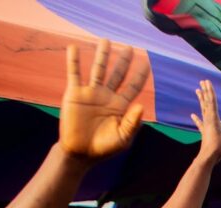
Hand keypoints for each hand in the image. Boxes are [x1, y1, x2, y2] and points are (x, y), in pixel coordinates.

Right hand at [60, 39, 149, 160]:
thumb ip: (132, 123)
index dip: (140, 75)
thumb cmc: (104, 148)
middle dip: (123, 61)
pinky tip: (74, 48)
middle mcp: (107, 96)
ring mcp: (91, 93)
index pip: (133, 86)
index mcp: (121, 106)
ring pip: (98, 70)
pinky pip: (74, 74)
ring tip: (105, 41)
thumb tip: (141, 105)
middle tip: (129, 47)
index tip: (147, 62)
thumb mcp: (123, 138)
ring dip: (102, 55)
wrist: (81, 153)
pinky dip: (73, 61)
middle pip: (117, 74)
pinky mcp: (75, 94)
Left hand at [191, 80, 220, 163]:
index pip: (212, 101)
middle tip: (202, 81)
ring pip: (203, 109)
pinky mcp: (205, 133)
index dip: (210, 91)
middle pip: (206, 102)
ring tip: (197, 90)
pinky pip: (200, 124)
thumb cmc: (220, 146)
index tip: (207, 82)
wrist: (209, 156)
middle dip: (205, 91)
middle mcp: (208, 119)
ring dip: (201, 100)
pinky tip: (192, 114)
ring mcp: (205, 125)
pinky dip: (197, 119)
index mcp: (214, 118)